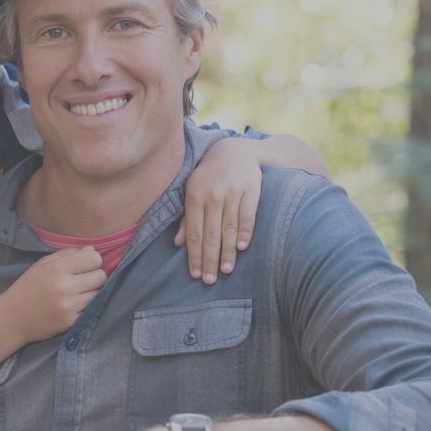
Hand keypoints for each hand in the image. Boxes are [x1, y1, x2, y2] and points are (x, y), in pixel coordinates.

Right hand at [3, 247, 106, 343]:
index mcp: (57, 269)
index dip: (92, 260)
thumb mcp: (42, 265)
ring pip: (99, 293)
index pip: (94, 258)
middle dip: (94, 276)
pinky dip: (85, 306)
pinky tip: (73, 305)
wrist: (12, 318)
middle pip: (100, 276)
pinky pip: (91, 309)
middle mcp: (65, 287)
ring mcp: (69, 306)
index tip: (86, 264)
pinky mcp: (71, 322)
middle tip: (82, 279)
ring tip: (77, 293)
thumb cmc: (28, 287)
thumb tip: (92, 249)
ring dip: (91, 292)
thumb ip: (67, 254)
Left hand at [176, 137, 261, 283]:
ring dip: (227, 251)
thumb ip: (187, 217)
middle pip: (210, 233)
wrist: (235, 150)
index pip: (194, 232)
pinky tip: (242, 247)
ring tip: (226, 270)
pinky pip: (247, 214)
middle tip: (209, 280)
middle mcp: (212, 194)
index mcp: (194, 196)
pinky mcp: (251, 189)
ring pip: (228, 227)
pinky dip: (245, 231)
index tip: (195, 274)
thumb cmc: (210, 176)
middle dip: (209, 259)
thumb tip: (178, 243)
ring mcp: (232, 191)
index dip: (194, 254)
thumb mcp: (193, 190)